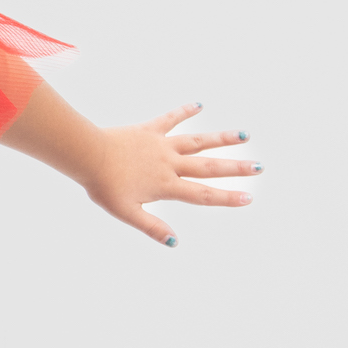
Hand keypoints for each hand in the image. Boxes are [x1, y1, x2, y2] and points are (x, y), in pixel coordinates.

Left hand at [85, 103, 260, 247]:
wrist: (87, 155)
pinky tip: (199, 104)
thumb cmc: (104, 186)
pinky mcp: (149, 130)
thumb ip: (152, 227)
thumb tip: (175, 242)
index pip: (203, 194)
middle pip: (209, 167)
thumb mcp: (127, 212)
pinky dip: (185, 111)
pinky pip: (171, 119)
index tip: (249, 198)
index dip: (227, 198)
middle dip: (236, 168)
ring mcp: (161, 145)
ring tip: (244, 135)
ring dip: (221, 138)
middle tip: (259, 167)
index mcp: (166, 185)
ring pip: (198, 141)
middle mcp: (170, 163)